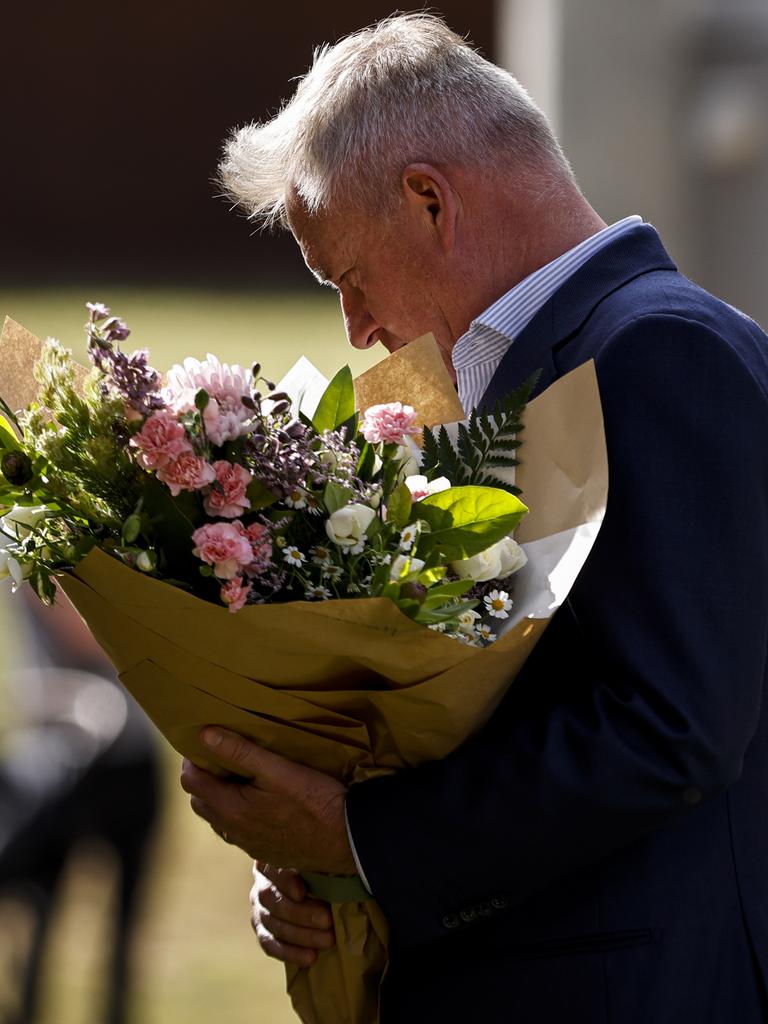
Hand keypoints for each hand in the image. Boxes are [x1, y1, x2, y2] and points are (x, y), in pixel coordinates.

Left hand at [179, 727, 355, 874]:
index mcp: (231, 809)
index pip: (191, 782)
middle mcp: (233, 831)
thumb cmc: (315, 801)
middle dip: (201, 777)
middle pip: (200, 801)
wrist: (346, 840)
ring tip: (237, 774)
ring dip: (218, 796)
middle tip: (218, 755)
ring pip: (217, 817)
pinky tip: (256, 799)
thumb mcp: (278, 769)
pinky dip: (235, 811)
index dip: (191, 760)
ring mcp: (248, 844)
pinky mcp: (264, 850)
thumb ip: (240, 751)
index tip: (204, 741)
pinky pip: (236, 829)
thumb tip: (205, 734)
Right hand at [251, 861, 335, 966]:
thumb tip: (343, 865)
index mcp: (273, 859)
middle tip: (328, 921)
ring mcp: (259, 907)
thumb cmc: (322, 867)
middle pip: (272, 899)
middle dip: (301, 913)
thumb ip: (323, 862)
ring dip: (301, 935)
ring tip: (328, 940)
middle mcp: (261, 882)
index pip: (273, 868)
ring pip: (272, 923)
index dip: (286, 881)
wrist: (314, 888)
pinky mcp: (262, 929)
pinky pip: (269, 944)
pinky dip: (290, 953)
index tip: (302, 892)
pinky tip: (310, 957)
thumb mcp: (321, 860)